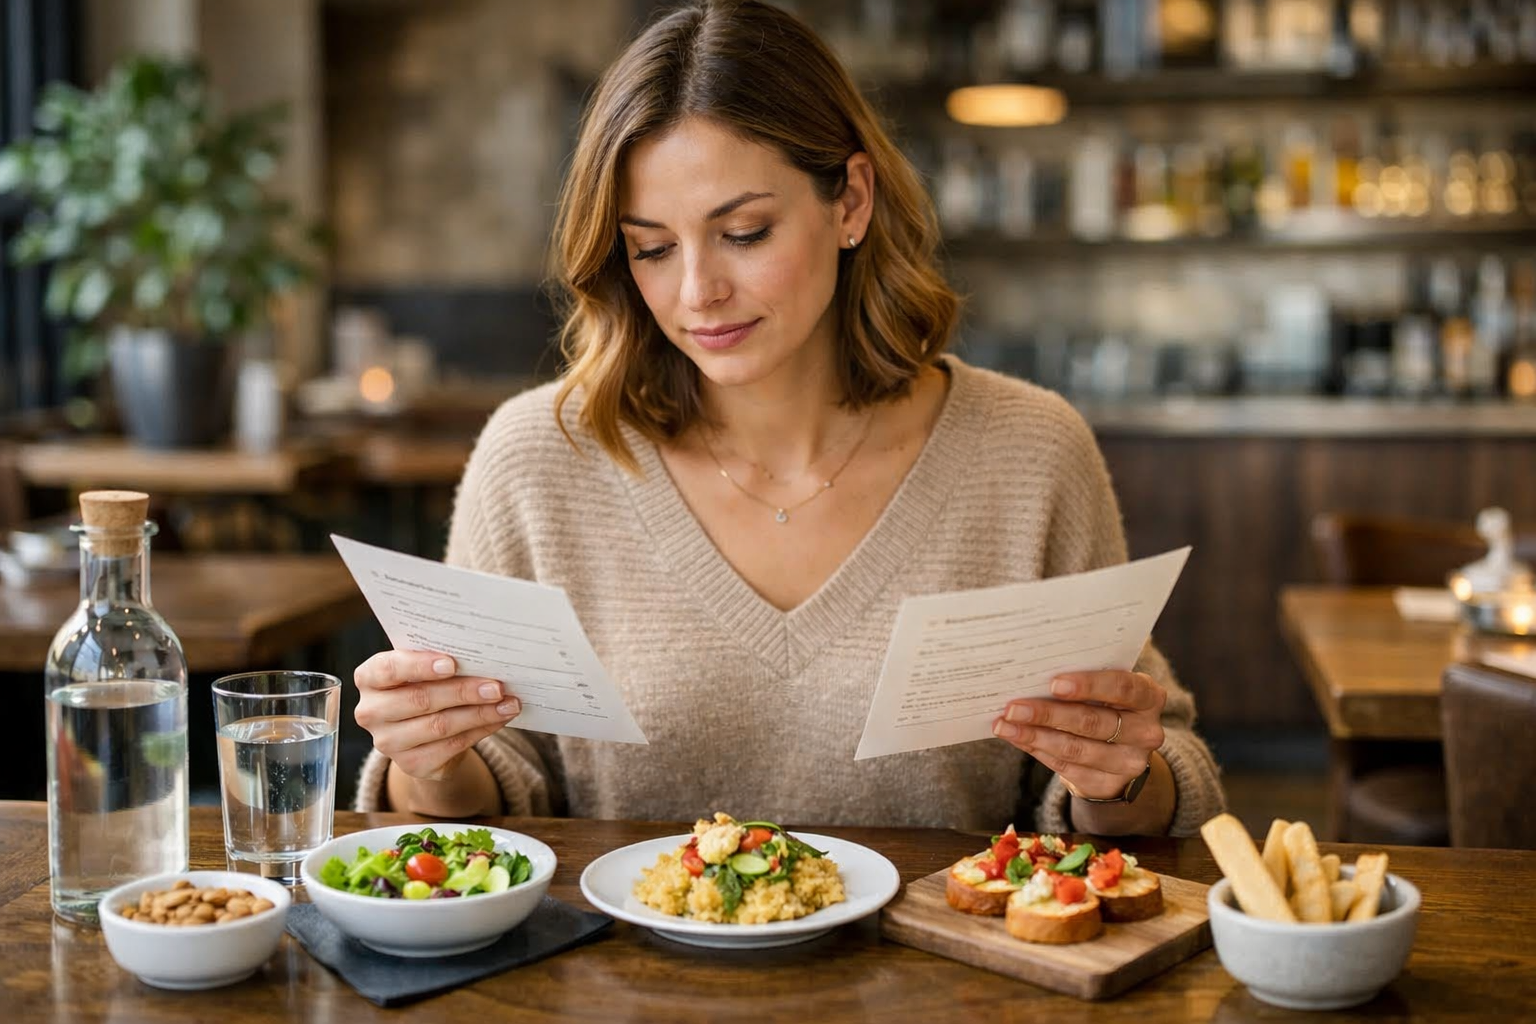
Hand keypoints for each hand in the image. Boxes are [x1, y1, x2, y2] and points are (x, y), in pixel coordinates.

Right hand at [353, 650, 520, 781]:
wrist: (424, 731)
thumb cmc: (426, 684)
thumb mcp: (425, 669)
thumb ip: (441, 661)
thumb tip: (483, 657)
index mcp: (370, 678)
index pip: (389, 669)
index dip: (419, 666)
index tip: (452, 664)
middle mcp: (371, 711)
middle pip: (420, 699)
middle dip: (463, 691)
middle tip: (496, 686)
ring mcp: (388, 742)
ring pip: (439, 725)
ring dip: (480, 713)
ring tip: (509, 703)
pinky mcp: (411, 764)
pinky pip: (452, 746)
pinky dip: (481, 730)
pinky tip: (500, 718)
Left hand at [992, 671, 1164, 800]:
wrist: (1120, 751)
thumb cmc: (1107, 705)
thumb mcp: (1107, 690)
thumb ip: (1083, 682)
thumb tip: (1032, 675)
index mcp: (1149, 697)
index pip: (1123, 687)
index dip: (1089, 685)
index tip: (1054, 683)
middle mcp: (1146, 731)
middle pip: (1093, 722)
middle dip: (1048, 714)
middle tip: (1013, 707)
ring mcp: (1129, 763)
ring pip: (1075, 749)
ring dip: (1034, 735)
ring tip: (1005, 724)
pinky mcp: (1108, 784)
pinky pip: (1066, 767)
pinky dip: (1037, 750)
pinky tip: (1017, 738)